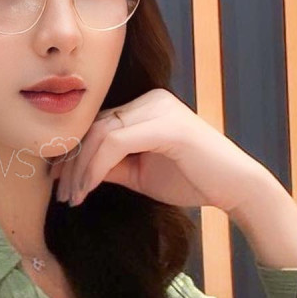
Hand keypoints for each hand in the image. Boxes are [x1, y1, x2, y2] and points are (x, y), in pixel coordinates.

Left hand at [53, 88, 264, 212]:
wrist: (237, 189)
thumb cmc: (191, 180)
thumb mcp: (138, 173)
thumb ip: (109, 166)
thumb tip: (71, 172)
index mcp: (146, 106)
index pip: (97, 125)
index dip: (73, 154)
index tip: (59, 183)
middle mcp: (151, 100)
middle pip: (94, 127)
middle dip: (71, 162)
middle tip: (61, 194)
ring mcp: (159, 109)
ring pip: (100, 134)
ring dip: (80, 169)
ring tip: (73, 197)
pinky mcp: (166, 125)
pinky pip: (115, 143)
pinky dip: (96, 168)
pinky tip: (88, 190)